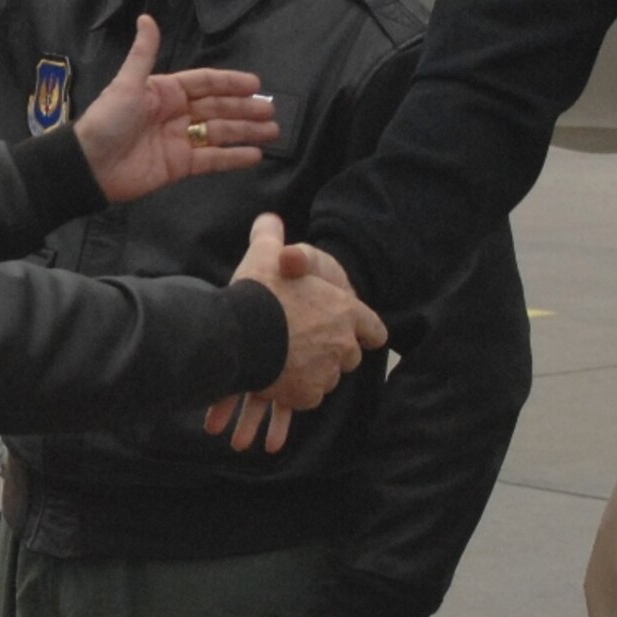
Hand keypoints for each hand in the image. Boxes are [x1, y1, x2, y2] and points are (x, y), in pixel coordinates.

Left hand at [74, 16, 278, 202]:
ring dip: (246, 132)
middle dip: (245, 109)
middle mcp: (176, 113)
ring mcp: (180, 140)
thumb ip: (143, 54)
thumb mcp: (127, 84)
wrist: (89, 165)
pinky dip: (233, 158)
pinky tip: (254, 156)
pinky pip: (212, 159)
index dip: (230, 83)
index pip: (205, 83)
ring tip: (272, 132)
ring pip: (220, 133)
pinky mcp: (180, 166)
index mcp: (165, 91)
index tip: (255, 84)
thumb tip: (147, 18)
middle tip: (271, 111)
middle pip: (218, 108)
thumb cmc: (108, 120)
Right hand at [204, 220, 385, 453]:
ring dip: (314, 372)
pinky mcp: (307, 396)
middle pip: (349, 356)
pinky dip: (297, 393)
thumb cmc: (259, 292)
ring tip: (290, 363)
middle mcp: (342, 343)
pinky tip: (280, 382)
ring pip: (328, 378)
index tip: (364, 335)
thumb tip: (268, 218)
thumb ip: (272, 237)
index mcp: (344, 310)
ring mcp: (327, 372)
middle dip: (333, 352)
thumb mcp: (267, 255)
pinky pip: (308, 397)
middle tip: (309, 344)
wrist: (243, 335)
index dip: (366, 330)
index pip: (373, 327)